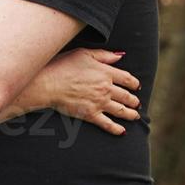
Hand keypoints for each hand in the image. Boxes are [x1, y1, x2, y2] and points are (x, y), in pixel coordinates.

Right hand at [20, 48, 140, 134]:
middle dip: (134, 101)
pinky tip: (122, 131)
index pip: (128, 79)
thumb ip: (104, 55)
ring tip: (135, 116)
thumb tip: (120, 56)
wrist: (48, 83)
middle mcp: (106, 88)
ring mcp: (99, 103)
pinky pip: (108, 124)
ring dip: (130, 114)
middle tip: (137, 103)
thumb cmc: (62, 65)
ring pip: (121, 110)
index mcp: (106, 72)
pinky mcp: (90, 115)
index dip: (134, 84)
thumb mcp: (84, 53)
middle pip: (127, 96)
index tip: (136, 86)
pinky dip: (116, 129)